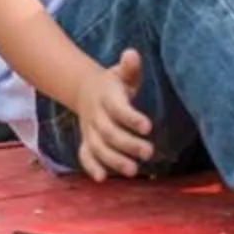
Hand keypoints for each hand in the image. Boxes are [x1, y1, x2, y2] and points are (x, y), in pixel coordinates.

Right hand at [66, 48, 152, 181]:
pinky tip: (102, 179)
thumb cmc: (114, 83)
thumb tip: (132, 54)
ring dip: (113, 160)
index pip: (118, 108)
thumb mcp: (121, 73)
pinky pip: (85, 155)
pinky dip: (91, 167)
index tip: (148, 127)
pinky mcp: (86, 142)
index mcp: (106, 97)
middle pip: (109, 132)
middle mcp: (96, 115)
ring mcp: (89, 130)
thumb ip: (130, 67)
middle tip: (149, 152)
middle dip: (128, 144)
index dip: (131, 118)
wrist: (85, 90)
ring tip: (133, 171)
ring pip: (98, 147)